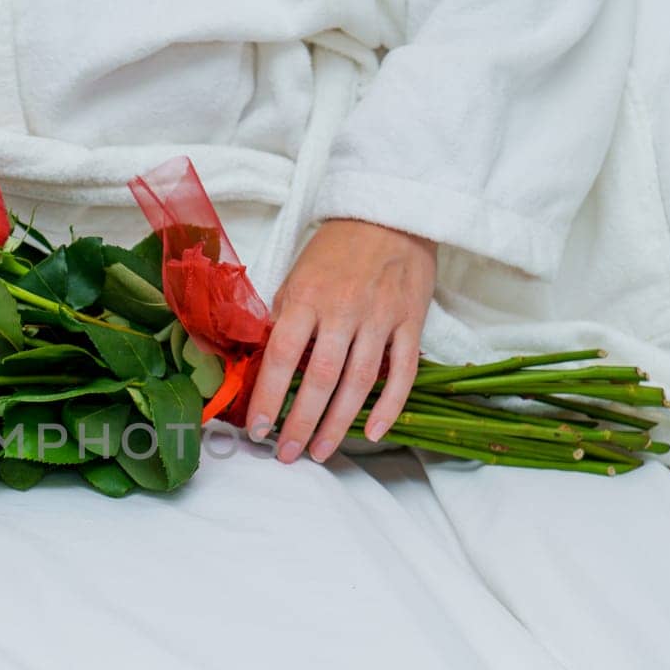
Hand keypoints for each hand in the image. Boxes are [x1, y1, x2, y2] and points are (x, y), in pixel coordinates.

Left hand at [244, 219, 436, 463]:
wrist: (390, 215)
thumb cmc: (335, 250)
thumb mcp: (296, 276)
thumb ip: (283, 319)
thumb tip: (264, 365)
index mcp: (307, 297)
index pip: (282, 356)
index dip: (269, 397)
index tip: (258, 429)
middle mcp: (343, 310)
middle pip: (320, 378)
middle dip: (301, 423)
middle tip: (287, 454)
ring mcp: (381, 318)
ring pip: (359, 382)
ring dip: (338, 424)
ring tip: (320, 451)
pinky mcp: (412, 323)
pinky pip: (403, 373)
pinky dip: (389, 407)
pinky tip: (372, 433)